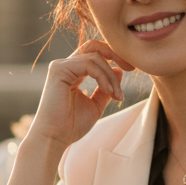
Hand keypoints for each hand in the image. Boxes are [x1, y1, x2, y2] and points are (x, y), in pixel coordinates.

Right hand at [27, 41, 134, 157]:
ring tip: (116, 95)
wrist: (54, 138)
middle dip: (115, 54)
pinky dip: (103, 77)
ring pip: (95, 57)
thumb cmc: (71, 126)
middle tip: (131, 68)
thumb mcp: (96, 105)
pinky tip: (109, 92)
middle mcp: (65, 66)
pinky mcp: (59, 70)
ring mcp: (60, 66)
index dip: (113, 56)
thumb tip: (119, 71)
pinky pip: (89, 64)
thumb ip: (106, 88)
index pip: (94, 53)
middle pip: (93, 46)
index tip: (130, 69)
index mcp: (72, 72)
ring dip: (111, 76)